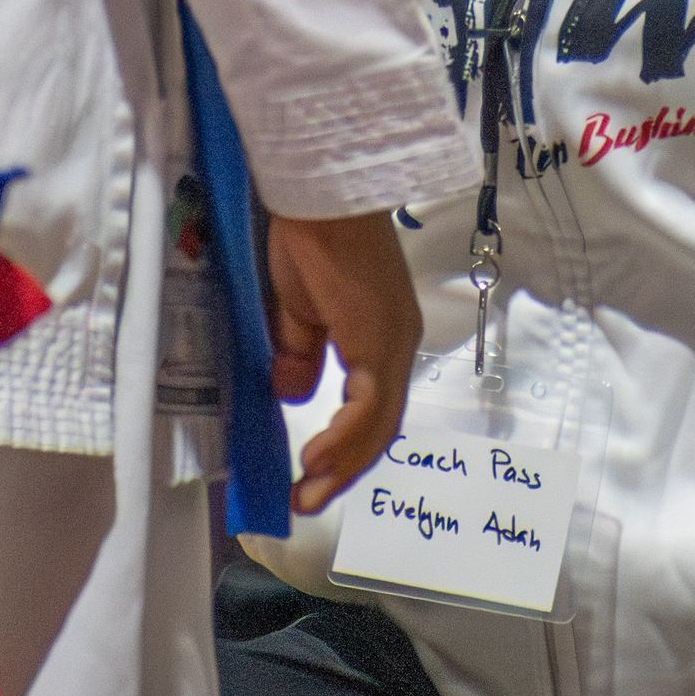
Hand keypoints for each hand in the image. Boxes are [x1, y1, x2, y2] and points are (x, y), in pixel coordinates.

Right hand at [265, 206, 419, 515]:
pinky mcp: (380, 338)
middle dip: (344, 468)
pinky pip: (367, 404)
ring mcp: (393, 342)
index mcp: (381, 336)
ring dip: (342, 463)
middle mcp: (397, 343)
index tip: (312, 475)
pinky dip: (344, 437)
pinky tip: (316, 457)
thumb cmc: (307, 238)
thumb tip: (297, 395)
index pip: (373, 408)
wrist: (317, 195)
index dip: (345, 446)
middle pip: (380, 426)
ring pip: (378, 423)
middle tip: (308, 501)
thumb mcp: (298, 310)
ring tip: (309, 492)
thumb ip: (302, 353)